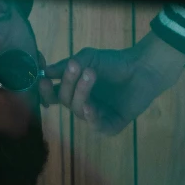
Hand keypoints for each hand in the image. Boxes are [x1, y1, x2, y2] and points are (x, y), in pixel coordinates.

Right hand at [39, 31, 184, 134]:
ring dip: (82, 93)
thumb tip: (45, 71)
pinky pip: (96, 127)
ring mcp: (96, 115)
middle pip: (65, 100)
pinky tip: (90, 107)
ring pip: (78, 111)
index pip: (53, 94)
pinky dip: (92, 117)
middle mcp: (82, 104)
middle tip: (76, 67)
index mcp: (74, 90)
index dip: (46, 90)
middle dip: (68, 83)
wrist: (142, 68)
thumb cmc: (114, 62)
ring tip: (91, 74)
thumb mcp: (89, 58)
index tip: (43, 79)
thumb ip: (67, 65)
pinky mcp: (111, 125)